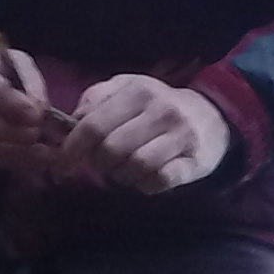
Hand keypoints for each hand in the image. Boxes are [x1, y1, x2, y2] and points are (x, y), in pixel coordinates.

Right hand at [0, 39, 66, 168]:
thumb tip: (40, 108)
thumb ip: (31, 81)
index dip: (9, 102)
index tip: (36, 114)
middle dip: (5, 131)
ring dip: (6, 150)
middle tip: (35, 135)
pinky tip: (26, 159)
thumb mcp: (16, 63)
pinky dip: (3, 159)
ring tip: (36, 151)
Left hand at [55, 75, 229, 193]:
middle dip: (99, 163)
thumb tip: (72, 121)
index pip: (93, 125)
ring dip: (122, 176)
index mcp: (137, 91)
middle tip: (102, 165)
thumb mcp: (127, 89)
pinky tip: (144, 180)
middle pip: (111, 148)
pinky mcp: (195, 162)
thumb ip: (96, 98)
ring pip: (136, 166)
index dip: (72, 148)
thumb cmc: (158, 105)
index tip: (62, 164)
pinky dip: (145, 185)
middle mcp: (160, 111)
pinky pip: (160, 180)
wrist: (211, 115)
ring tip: (124, 172)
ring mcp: (180, 137)